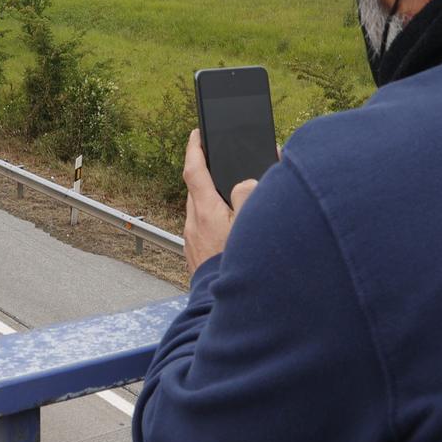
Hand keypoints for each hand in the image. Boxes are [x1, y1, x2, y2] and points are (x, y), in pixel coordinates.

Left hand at [182, 130, 258, 275]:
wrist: (218, 307)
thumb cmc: (236, 268)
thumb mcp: (249, 227)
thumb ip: (248, 198)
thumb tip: (245, 182)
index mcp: (206, 212)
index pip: (194, 170)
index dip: (195, 148)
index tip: (196, 134)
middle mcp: (194, 224)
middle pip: (197, 190)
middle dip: (207, 175)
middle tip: (221, 165)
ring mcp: (192, 241)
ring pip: (200, 211)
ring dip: (212, 201)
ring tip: (232, 201)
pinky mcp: (195, 255)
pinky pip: (202, 228)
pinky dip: (213, 221)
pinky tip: (229, 230)